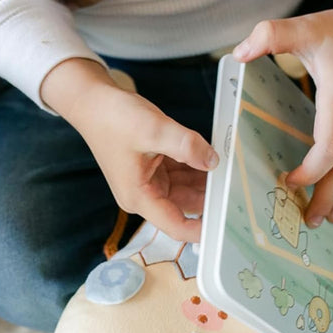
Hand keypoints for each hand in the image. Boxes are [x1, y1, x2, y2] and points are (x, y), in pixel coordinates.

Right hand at [41, 59, 218, 240]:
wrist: (92, 102)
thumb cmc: (112, 118)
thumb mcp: (153, 129)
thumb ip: (186, 146)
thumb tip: (213, 161)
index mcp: (139, 197)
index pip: (176, 226)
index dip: (203, 229)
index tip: (228, 226)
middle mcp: (144, 195)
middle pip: (186, 207)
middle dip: (211, 199)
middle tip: (240, 189)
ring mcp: (149, 182)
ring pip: (186, 189)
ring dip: (206, 181)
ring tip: (232, 172)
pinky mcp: (153, 168)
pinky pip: (182, 174)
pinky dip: (197, 167)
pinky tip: (215, 159)